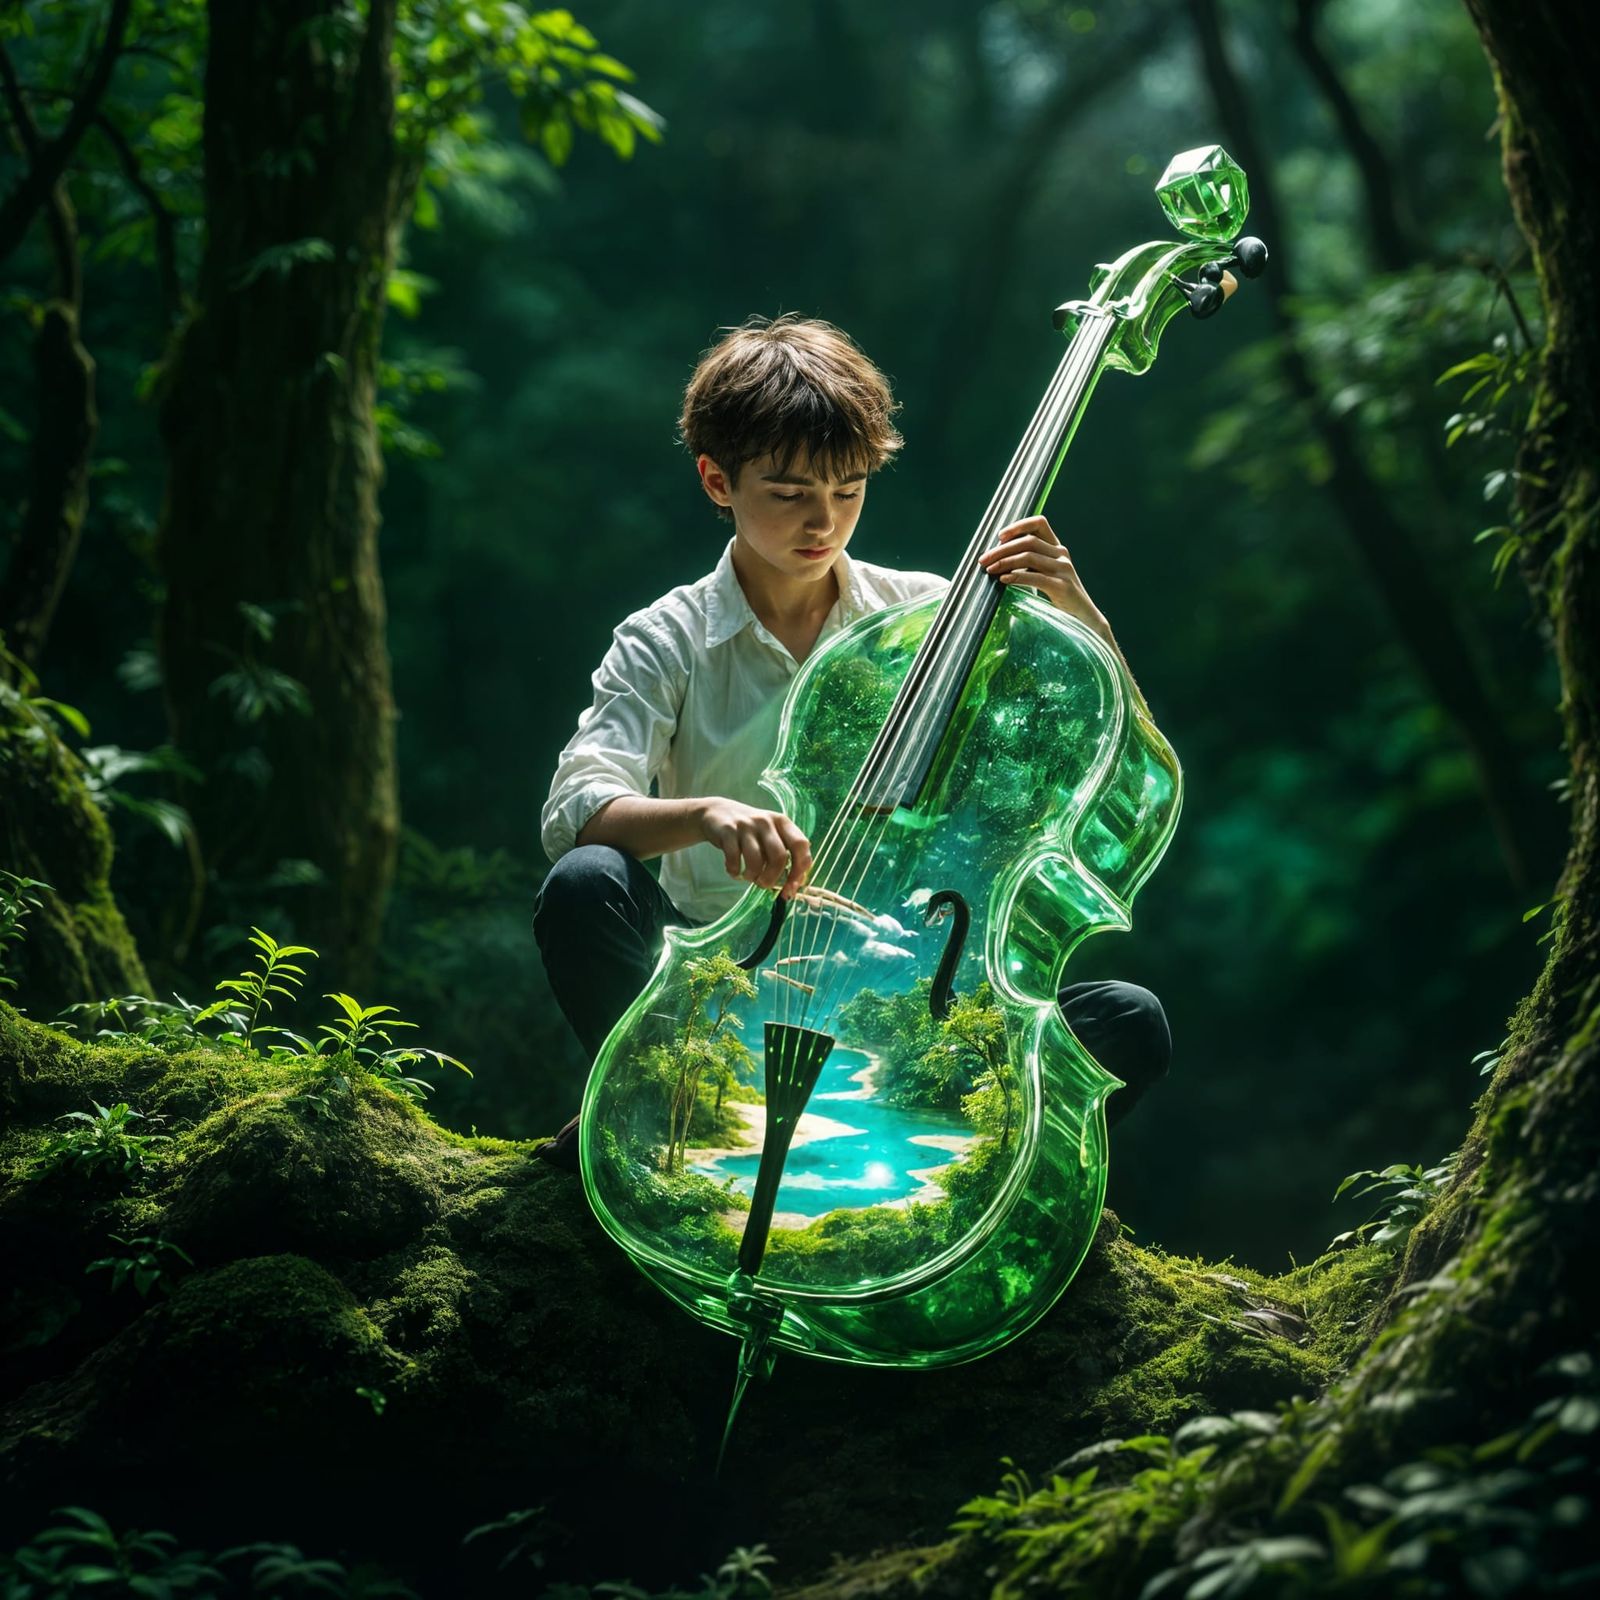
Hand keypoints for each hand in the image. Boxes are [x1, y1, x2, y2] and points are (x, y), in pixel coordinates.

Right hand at [697, 798, 812, 897]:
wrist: (717, 812)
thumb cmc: (750, 831)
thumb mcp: (770, 835)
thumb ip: (782, 856)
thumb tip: (791, 887)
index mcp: (782, 823)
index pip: (801, 845)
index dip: (799, 870)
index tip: (791, 887)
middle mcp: (766, 821)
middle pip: (779, 856)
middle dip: (772, 878)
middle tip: (764, 885)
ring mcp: (746, 825)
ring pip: (756, 860)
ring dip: (753, 876)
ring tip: (749, 877)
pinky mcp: (728, 831)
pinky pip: (734, 858)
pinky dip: (735, 871)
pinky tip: (735, 872)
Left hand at [977, 515, 1110, 642]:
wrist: (1083, 617)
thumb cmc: (1059, 595)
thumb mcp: (1046, 572)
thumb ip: (1030, 562)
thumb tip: (998, 557)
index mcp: (1057, 547)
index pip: (1039, 523)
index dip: (1018, 525)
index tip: (999, 536)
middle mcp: (1061, 554)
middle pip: (1028, 542)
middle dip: (1001, 549)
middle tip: (983, 559)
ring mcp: (1063, 569)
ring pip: (1029, 557)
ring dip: (1005, 562)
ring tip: (990, 570)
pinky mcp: (1062, 586)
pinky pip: (1035, 577)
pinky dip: (1017, 577)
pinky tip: (1004, 580)